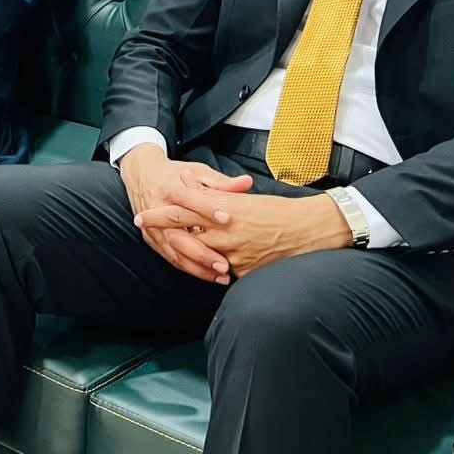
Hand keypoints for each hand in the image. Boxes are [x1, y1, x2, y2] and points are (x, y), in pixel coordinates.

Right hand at [119, 144, 251, 283]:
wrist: (142, 176)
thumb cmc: (173, 175)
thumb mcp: (197, 171)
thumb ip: (222, 182)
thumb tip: (247, 183)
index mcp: (169, 189)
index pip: (188, 199)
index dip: (207, 208)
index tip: (227, 218)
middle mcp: (158, 210)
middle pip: (178, 234)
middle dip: (202, 252)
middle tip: (224, 264)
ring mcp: (154, 228)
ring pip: (175, 252)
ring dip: (198, 267)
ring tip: (221, 275)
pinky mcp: (153, 239)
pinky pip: (172, 258)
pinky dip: (191, 269)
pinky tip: (208, 275)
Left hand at [135, 183, 350, 277]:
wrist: (310, 230)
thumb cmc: (278, 210)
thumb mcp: (243, 197)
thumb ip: (211, 191)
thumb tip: (184, 180)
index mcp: (226, 209)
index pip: (184, 208)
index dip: (160, 212)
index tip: (143, 214)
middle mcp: (225, 231)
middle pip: (184, 232)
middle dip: (161, 229)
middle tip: (143, 224)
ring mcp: (234, 254)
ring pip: (200, 255)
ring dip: (183, 252)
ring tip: (170, 247)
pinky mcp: (245, 271)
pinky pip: (222, 273)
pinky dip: (213, 270)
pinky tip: (206, 268)